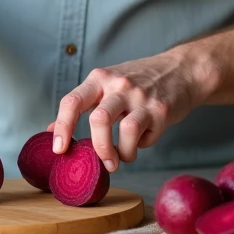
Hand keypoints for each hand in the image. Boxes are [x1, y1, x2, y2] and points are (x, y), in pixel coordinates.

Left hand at [51, 50, 214, 171]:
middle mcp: (118, 84)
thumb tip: (51, 130)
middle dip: (98, 148)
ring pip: (123, 130)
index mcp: (99, 78)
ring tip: (122, 157)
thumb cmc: (139, 81)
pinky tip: (140, 142)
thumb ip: (83, 104)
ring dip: (120, 153)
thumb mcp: (107, 84)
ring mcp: (141, 96)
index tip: (59, 149)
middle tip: (102, 163)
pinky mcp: (160, 110)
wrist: (182, 70)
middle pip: (98, 119)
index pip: (72, 101)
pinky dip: (138, 147)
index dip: (62, 127)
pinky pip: (144, 136)